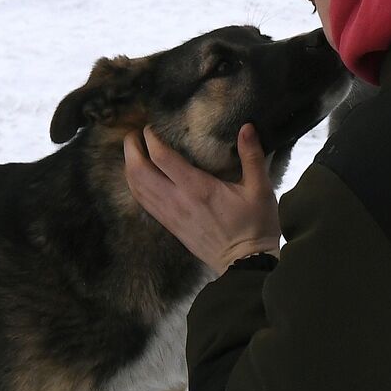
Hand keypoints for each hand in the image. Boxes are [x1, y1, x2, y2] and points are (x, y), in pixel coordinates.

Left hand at [123, 123, 280, 274]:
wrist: (246, 263)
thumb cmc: (255, 226)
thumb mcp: (260, 189)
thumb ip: (252, 155)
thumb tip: (247, 127)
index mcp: (198, 188)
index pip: (161, 157)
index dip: (150, 138)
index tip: (151, 127)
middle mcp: (178, 200)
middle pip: (139, 171)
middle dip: (131, 149)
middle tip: (134, 135)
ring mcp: (170, 215)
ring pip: (136, 188)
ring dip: (129, 166)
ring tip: (134, 151)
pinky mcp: (169, 226)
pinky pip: (143, 202)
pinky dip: (135, 186)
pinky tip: (138, 177)